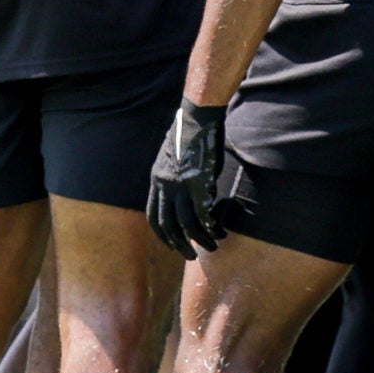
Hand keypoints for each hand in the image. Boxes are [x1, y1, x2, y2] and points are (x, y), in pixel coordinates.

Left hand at [146, 99, 227, 257]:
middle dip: (179, 244)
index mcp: (156, 180)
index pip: (154, 216)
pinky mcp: (199, 182)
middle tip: (191, 255)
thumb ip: (176, 180)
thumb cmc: (189, 135)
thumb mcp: (174, 159)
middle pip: (167, 225)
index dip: (163, 234)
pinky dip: (211, 225)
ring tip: (212, 246)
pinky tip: (219, 231)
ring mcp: (181, 184)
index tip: (172, 244)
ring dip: (198, 239)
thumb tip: (191, 198)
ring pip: (186, 223)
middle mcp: (165, 185)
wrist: (197, 117)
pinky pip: (203, 212)